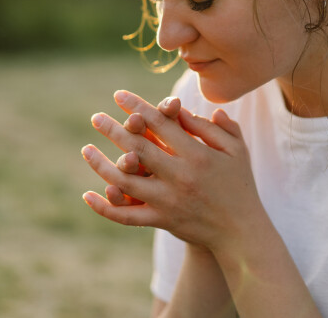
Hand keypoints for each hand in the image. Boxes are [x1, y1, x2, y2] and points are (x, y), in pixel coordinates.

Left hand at [82, 90, 266, 250]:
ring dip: (101, 163)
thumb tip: (185, 109)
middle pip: (138, 148)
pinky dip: (104, 207)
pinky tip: (88, 194)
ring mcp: (168, 201)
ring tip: (86, 148)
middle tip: (96, 117)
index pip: (160, 124)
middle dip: (113, 130)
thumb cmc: (239, 184)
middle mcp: (180, 176)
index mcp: (197, 154)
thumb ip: (215, 126)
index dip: (138, 107)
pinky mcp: (161, 221)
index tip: (119, 96)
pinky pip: (126, 216)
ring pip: (125, 181)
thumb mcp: (236, 150)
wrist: (241, 231)